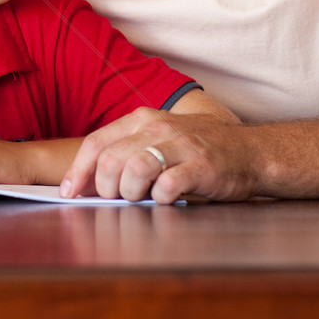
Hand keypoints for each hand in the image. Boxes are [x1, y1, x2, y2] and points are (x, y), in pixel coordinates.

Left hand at [59, 107, 256, 203]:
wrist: (251, 150)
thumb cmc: (198, 149)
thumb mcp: (159, 139)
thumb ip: (128, 152)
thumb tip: (90, 182)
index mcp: (141, 119)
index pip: (96, 142)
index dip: (77, 170)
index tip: (67, 192)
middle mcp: (157, 127)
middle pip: (110, 160)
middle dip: (105, 187)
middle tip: (116, 199)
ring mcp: (180, 145)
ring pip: (134, 170)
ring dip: (131, 193)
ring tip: (142, 199)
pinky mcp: (201, 166)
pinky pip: (168, 185)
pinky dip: (161, 199)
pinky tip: (167, 200)